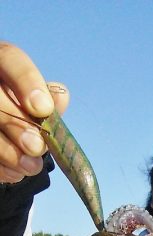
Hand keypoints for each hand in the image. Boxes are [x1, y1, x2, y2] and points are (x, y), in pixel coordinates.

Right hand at [0, 42, 68, 182]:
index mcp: (2, 63)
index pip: (11, 59)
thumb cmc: (26, 114)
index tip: (44, 109)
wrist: (8, 138)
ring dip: (8, 151)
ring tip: (31, 167)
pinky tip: (16, 173)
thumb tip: (60, 96)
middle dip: (17, 124)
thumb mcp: (39, 104)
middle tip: (37, 147)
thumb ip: (49, 102)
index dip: (26, 82)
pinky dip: (0, 166)